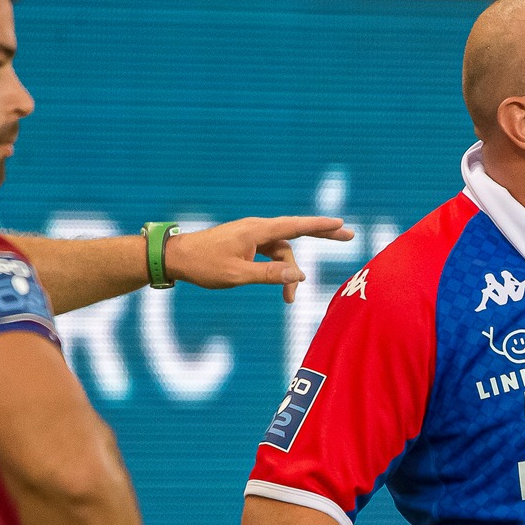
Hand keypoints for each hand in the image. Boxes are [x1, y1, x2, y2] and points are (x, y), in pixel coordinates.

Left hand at [164, 215, 353, 303]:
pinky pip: (272, 254)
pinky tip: (283, 287)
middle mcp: (258, 229)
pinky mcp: (247, 244)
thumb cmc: (204, 265)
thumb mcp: (238, 275)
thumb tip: (299, 274)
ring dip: (290, 273)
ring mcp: (252, 236)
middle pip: (296, 232)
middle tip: (348, 236)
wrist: (176, 258)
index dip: (320, 226)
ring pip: (283, 252)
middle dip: (322, 235)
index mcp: (257, 231)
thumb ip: (269, 274)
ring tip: (290, 300)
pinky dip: (279, 269)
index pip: (296, 226)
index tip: (341, 223)